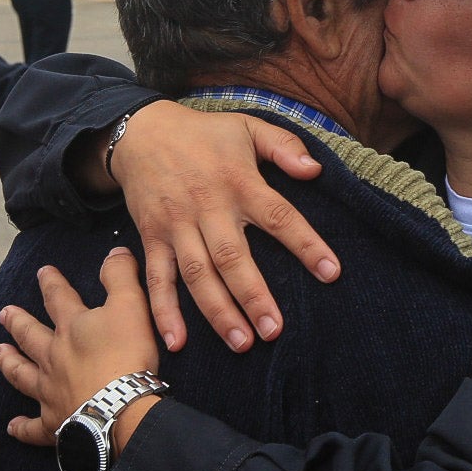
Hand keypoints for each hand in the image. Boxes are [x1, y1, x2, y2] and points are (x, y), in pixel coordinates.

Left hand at [0, 247, 160, 446]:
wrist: (120, 408)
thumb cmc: (127, 355)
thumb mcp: (131, 305)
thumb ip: (121, 277)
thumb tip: (114, 251)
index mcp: (72, 327)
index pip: (59, 298)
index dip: (51, 283)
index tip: (42, 272)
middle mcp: (54, 356)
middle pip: (30, 336)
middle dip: (18, 322)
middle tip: (4, 313)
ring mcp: (50, 390)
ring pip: (22, 374)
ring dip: (9, 362)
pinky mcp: (55, 422)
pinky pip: (32, 427)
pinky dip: (21, 427)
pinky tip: (11, 426)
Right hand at [108, 100, 335, 352]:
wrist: (140, 132)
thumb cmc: (204, 134)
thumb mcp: (248, 127)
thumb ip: (284, 146)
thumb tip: (315, 170)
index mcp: (239, 182)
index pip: (278, 216)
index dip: (305, 244)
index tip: (331, 273)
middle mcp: (207, 207)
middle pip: (232, 257)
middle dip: (253, 296)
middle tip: (274, 331)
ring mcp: (176, 225)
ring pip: (197, 275)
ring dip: (217, 311)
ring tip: (242, 343)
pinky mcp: (151, 238)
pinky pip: (157, 279)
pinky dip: (163, 311)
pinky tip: (176, 342)